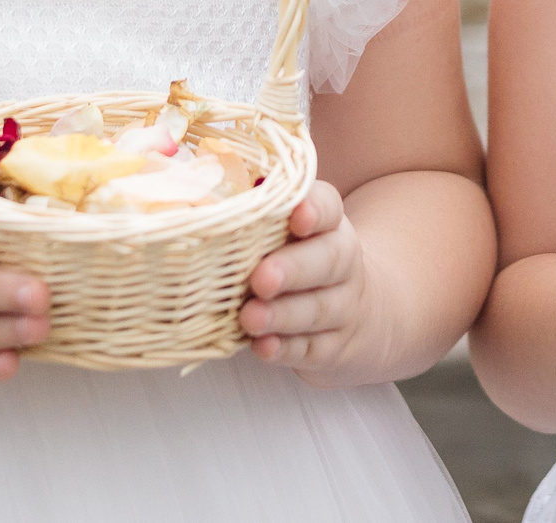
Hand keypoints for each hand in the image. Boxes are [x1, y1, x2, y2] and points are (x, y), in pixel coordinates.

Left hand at [240, 181, 378, 378]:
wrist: (356, 315)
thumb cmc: (301, 262)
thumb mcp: (291, 236)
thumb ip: (258, 221)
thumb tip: (199, 206)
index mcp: (330, 226)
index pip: (329, 208)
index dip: (315, 210)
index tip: (298, 215)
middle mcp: (343, 263)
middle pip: (327, 260)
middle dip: (292, 269)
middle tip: (261, 278)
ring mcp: (343, 307)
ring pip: (318, 308)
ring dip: (282, 314)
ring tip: (250, 317)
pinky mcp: (333, 347)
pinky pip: (311, 349)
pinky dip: (285, 349)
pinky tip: (262, 346)